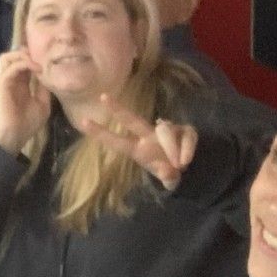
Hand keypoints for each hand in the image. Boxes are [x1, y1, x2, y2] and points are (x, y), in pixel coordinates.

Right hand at [0, 51, 51, 153]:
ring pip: (6, 57)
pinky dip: (24, 64)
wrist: (12, 137)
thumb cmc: (26, 124)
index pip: (23, 63)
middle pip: (13, 56)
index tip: (48, 57)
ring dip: (22, 55)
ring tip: (37, 61)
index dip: (33, 57)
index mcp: (19, 84)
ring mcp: (4, 81)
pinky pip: (10, 67)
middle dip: (27, 52)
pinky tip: (36, 68)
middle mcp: (10, 79)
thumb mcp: (42, 104)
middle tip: (42, 55)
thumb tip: (49, 75)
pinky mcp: (1, 84)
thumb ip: (44, 89)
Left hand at [74, 93, 196, 189]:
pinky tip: (187, 161)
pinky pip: (186, 136)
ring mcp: (166, 131)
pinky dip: (187, 148)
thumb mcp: (168, 179)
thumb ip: (168, 177)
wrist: (193, 169)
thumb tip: (168, 172)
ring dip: (172, 148)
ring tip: (179, 165)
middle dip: (117, 109)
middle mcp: (148, 136)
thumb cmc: (171, 172)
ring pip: (165, 131)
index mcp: (138, 150)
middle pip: (131, 120)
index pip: (117, 141)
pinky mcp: (185, 130)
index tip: (83, 121)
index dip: (101, 133)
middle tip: (102, 97)